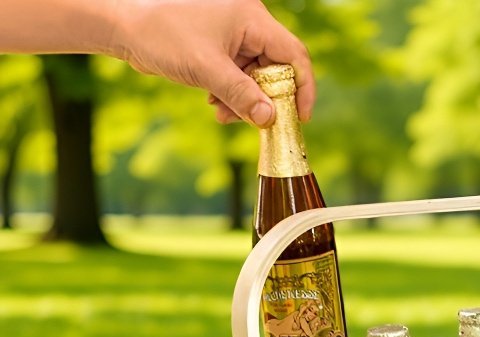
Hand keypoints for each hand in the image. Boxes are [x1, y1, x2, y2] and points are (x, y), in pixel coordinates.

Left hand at [111, 0, 314, 125]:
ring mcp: (233, 34)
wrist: (123, 25)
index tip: (300, 117)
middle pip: (276, 68)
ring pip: (256, 75)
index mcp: (252, 18)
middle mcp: (247, 23)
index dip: (303, 87)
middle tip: (254, 122)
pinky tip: (214, 102)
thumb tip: (270, 119)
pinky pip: (238, 74)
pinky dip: (231, 93)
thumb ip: (241, 95)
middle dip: (265, 98)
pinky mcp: (219, 46)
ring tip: (223, 113)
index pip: (294, 54)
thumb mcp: (206, 70)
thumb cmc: (162, 35)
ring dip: (244, 100)